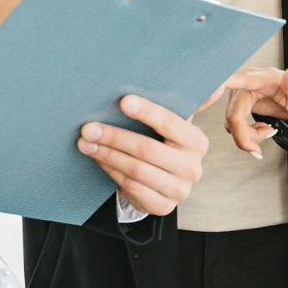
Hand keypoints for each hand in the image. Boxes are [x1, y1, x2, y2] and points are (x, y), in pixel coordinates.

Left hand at [77, 95, 208, 216]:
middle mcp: (192, 168)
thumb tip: (201, 81)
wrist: (163, 181)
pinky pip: (131, 187)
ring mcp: (179, 190)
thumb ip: (179, 103)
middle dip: (115, 136)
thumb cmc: (162, 142)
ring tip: (85, 142)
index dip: (147, 112)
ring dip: (106, 155)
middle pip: (147, 149)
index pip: (171, 124)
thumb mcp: (171, 125)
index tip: (123, 101)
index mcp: (196, 142)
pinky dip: (111, 171)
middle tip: (88, 127)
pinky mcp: (163, 206)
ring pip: (135, 170)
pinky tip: (98, 159)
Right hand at [213, 66, 287, 157]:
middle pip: (233, 114)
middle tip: (258, 151)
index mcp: (262, 77)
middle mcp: (247, 82)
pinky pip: (234, 123)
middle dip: (244, 136)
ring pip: (232, 121)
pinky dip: (246, 133)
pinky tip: (262, 130)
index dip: (217, 86)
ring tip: (269, 133)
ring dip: (247, 135)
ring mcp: (242, 93)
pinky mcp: (240, 102)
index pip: (236, 80)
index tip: (204, 94)